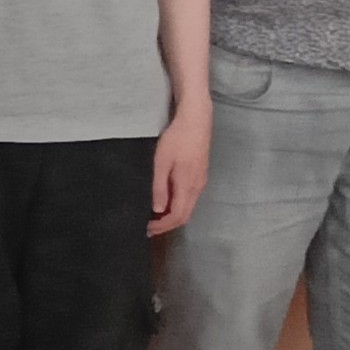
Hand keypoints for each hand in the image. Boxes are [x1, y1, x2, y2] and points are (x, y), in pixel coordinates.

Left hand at [150, 103, 210, 236]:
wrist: (196, 120)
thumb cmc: (177, 138)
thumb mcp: (162, 162)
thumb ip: (160, 188)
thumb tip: (158, 210)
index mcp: (188, 186)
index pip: (177, 216)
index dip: (163, 227)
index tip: (148, 230)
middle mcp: (198, 187)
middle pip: (185, 215)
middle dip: (168, 224)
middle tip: (150, 227)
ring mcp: (201, 181)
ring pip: (188, 207)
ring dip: (173, 214)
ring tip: (155, 215)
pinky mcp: (200, 174)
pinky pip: (190, 197)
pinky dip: (178, 204)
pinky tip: (167, 199)